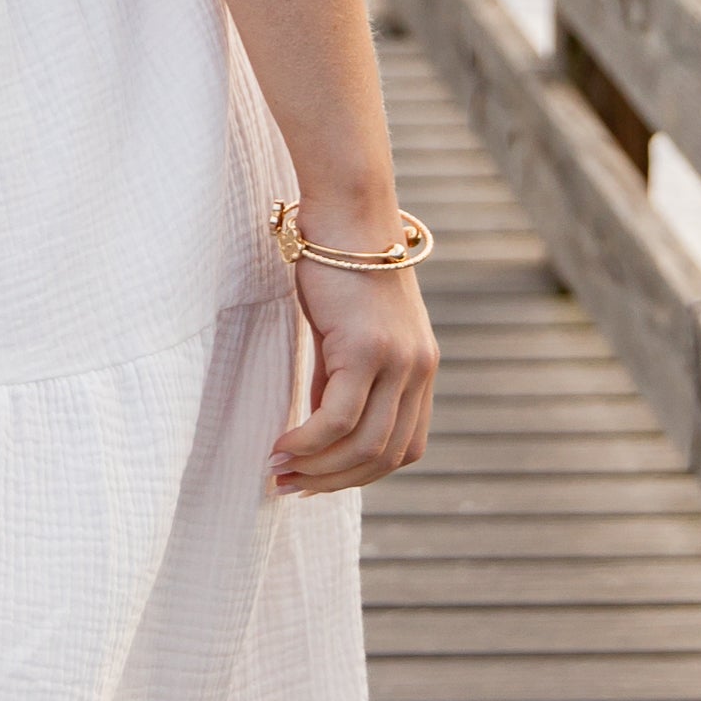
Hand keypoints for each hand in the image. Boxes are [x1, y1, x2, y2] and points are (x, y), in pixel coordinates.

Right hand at [272, 255, 435, 495]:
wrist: (345, 215)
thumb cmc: (338, 266)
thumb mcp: (346, 333)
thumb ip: (340, 380)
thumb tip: (319, 428)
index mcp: (422, 369)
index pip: (406, 448)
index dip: (362, 474)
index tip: (318, 480)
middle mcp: (419, 370)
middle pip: (386, 456)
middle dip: (335, 482)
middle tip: (289, 486)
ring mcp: (398, 362)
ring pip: (363, 445)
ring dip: (318, 469)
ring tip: (278, 470)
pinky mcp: (367, 350)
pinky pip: (337, 419)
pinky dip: (307, 442)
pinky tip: (281, 446)